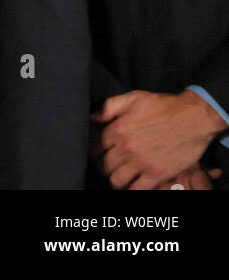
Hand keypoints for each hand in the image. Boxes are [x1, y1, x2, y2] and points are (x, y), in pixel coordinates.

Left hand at [91, 90, 225, 189]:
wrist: (193, 117)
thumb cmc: (163, 106)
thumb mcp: (132, 98)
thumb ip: (109, 107)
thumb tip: (93, 117)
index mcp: (117, 130)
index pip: (94, 147)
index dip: (94, 152)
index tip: (98, 153)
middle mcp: (126, 148)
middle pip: (104, 166)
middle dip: (103, 167)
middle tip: (108, 167)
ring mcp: (142, 162)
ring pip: (117, 181)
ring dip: (116, 180)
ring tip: (120, 176)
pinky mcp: (157, 174)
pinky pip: (137, 189)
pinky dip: (132, 189)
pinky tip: (134, 183)